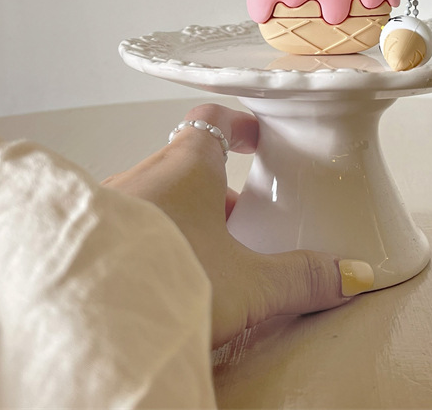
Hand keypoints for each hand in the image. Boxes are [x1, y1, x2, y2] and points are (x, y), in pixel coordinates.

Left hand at [102, 104, 373, 347]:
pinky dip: (154, 239)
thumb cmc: (162, 274)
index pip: (213, 120)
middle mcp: (144, 174)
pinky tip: (165, 276)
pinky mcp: (86, 236)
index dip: (239, 127)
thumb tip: (350, 275)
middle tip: (244, 223)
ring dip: (184, 218)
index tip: (257, 139)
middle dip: (219, 192)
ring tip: (207, 258)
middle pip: (187, 165)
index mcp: (187, 166)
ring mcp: (111, 203)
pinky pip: (129, 223)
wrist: (81, 309)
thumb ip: (302, 278)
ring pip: (157, 196)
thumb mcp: (249, 283)